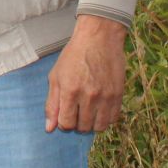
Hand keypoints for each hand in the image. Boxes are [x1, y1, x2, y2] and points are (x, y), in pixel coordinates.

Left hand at [45, 15, 127, 132]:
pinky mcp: (118, 94)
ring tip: (88, 112)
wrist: (98, 39)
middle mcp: (89, 96)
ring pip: (99, 127)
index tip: (65, 115)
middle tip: (76, 112)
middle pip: (83, 127)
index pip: (66, 124)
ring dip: (92, 124)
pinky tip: (100, 108)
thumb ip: (52, 104)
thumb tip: (49, 128)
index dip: (63, 123)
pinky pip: (113, 119)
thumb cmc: (74, 56)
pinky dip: (105, 118)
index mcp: (70, 91)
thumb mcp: (56, 77)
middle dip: (77, 124)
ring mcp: (106, 96)